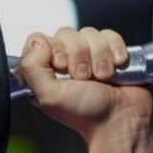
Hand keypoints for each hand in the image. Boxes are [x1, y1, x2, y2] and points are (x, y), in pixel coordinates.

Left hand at [17, 26, 152, 140]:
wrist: (120, 119)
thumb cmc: (85, 113)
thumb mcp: (48, 96)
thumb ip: (32, 68)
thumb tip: (39, 43)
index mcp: (45, 70)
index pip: (39, 40)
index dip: (51, 49)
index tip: (61, 68)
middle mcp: (65, 60)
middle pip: (66, 33)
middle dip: (78, 56)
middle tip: (84, 78)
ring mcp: (89, 54)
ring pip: (89, 33)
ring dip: (99, 56)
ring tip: (103, 77)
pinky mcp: (111, 51)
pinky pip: (110, 35)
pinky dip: (115, 49)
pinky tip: (117, 66)